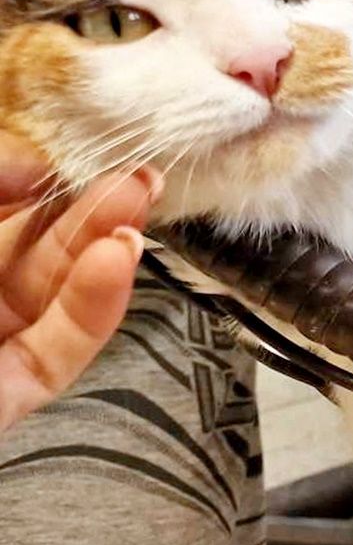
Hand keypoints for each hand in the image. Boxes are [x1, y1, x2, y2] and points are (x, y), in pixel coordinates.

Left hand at [0, 135, 157, 433]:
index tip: (81, 149)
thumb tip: (36, 163)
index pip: (8, 201)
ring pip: (60, 290)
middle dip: (93, 205)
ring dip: (107, 243)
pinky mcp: (12, 396)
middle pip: (41, 243)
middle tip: (147, 173)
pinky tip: (121, 257)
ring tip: (145, 200)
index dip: (42, 174)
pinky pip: (59, 351)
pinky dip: (96, 304)